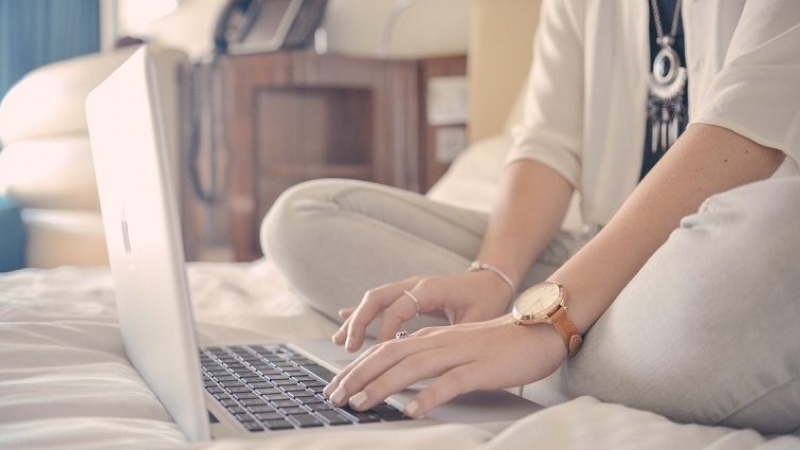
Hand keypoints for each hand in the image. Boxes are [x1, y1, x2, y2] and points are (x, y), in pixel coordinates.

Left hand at [324, 315, 566, 417]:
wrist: (538, 331)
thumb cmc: (497, 345)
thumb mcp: (456, 349)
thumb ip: (429, 359)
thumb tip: (400, 379)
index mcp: (432, 339)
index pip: (384, 350)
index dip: (356, 368)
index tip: (335, 386)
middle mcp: (439, 342)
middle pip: (389, 356)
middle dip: (357, 376)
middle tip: (334, 397)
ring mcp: (460, 353)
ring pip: (412, 367)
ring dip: (382, 386)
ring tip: (360, 403)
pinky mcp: (480, 368)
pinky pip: (450, 382)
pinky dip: (428, 396)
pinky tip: (411, 410)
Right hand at [333, 271, 514, 351]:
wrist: (492, 280)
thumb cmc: (488, 300)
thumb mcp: (477, 319)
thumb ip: (455, 334)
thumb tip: (436, 357)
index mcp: (431, 288)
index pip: (399, 308)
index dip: (386, 330)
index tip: (379, 353)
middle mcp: (416, 284)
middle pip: (377, 298)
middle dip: (359, 322)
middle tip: (349, 348)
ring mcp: (409, 287)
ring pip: (374, 299)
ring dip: (356, 320)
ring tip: (341, 343)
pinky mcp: (408, 294)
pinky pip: (380, 301)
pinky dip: (362, 312)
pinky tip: (344, 320)